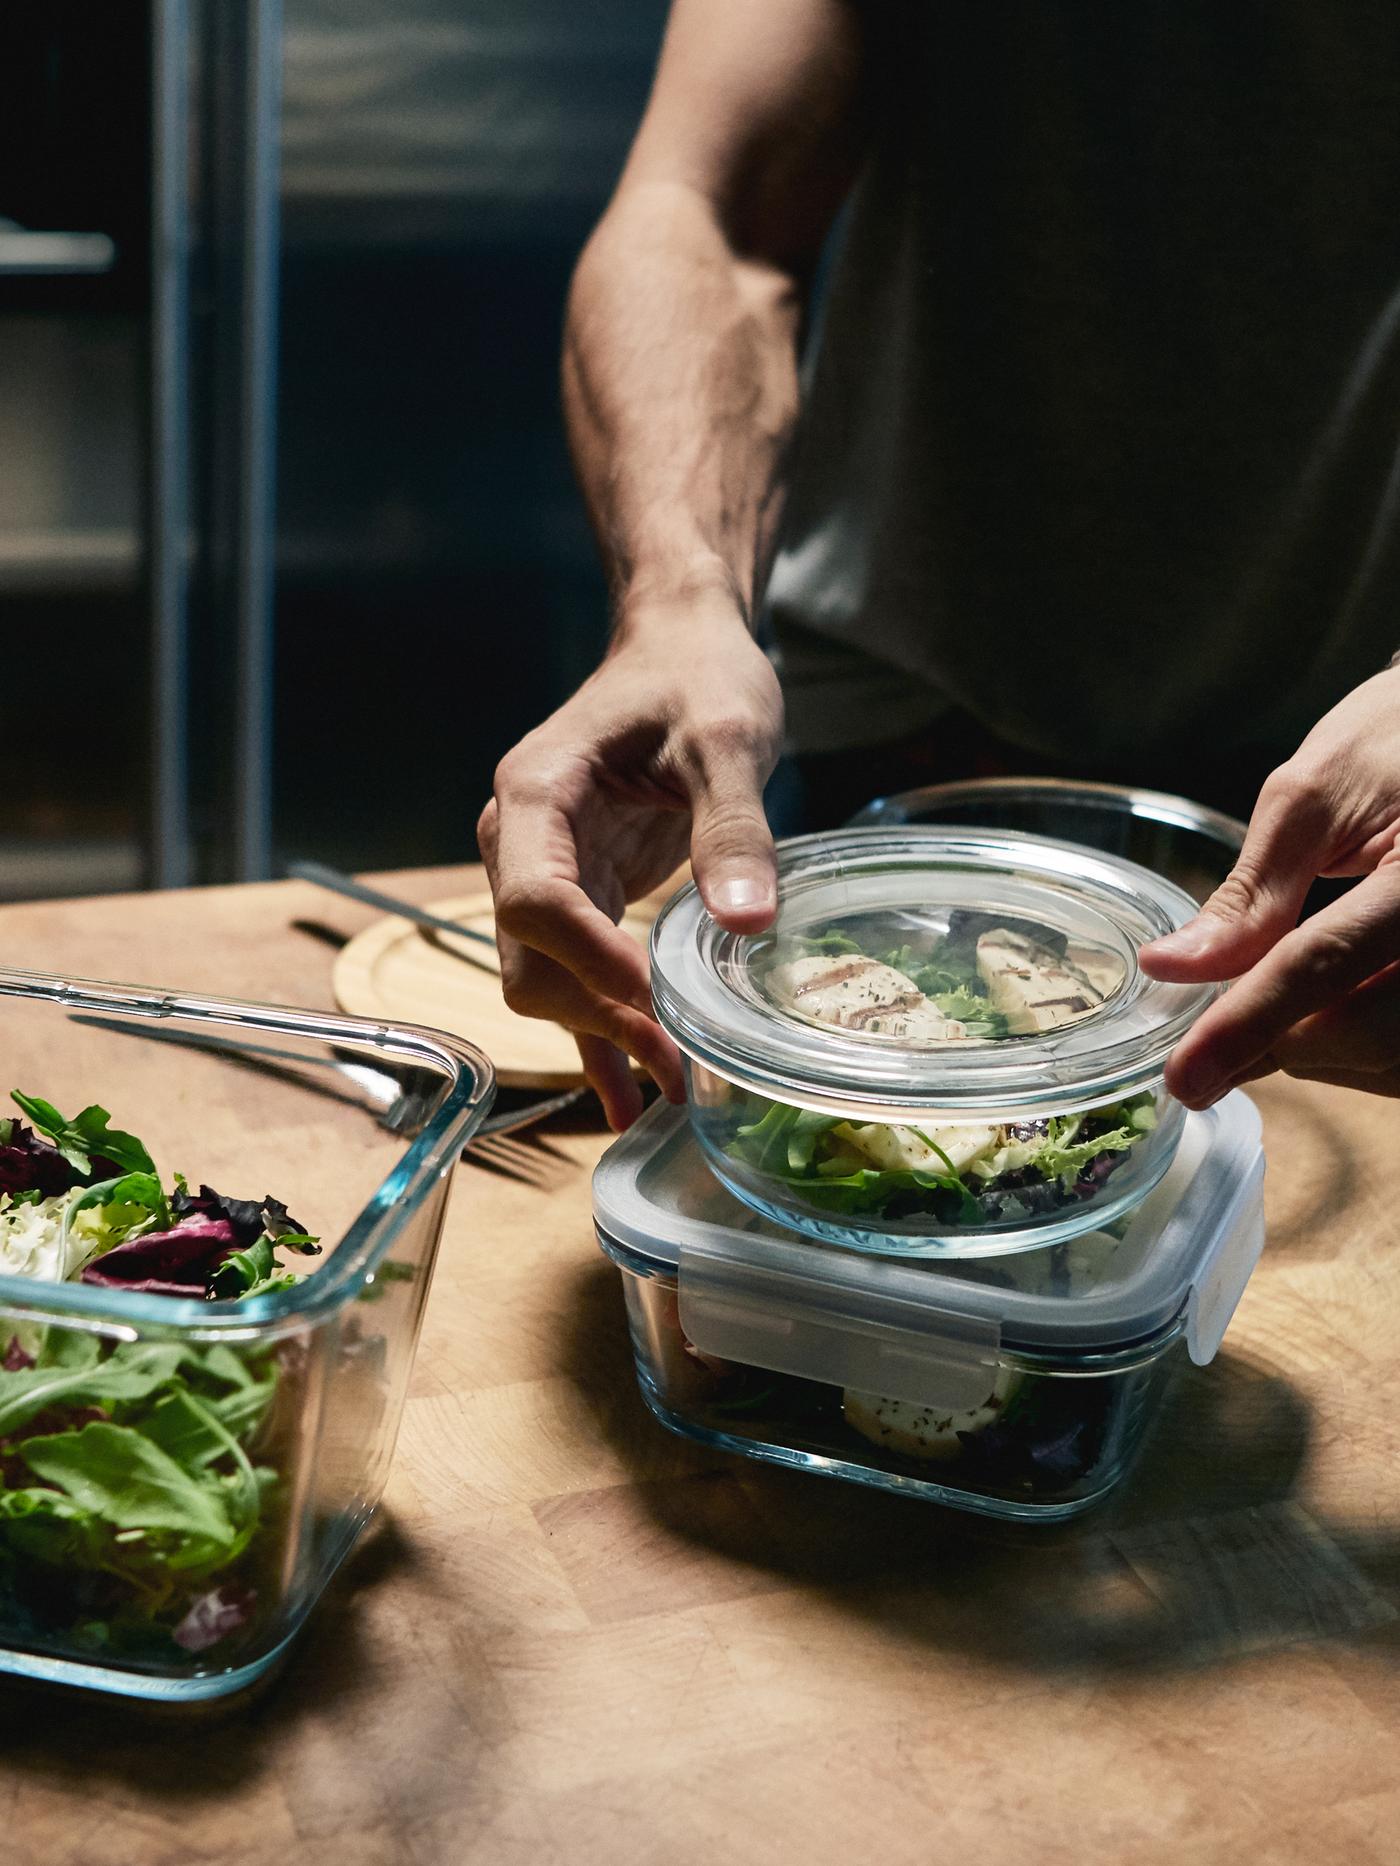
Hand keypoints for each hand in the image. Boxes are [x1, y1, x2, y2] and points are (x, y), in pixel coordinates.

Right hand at [478, 597, 782, 1129]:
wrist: (682, 644)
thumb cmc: (697, 673)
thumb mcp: (727, 739)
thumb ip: (732, 829)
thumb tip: (748, 923)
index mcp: (537, 795)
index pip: (537, 900)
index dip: (591, 961)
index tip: (657, 999)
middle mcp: (521, 840)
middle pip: (530, 956)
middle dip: (598, 1012)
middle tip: (681, 1059)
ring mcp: (545, 869)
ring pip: (546, 979)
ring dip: (602, 1034)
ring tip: (669, 1091)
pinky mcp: (582, 892)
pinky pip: (577, 975)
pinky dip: (602, 1031)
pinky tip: (632, 1090)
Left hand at [1139, 667, 1399, 1105]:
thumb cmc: (1394, 741)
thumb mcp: (1314, 795)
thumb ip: (1251, 892)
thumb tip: (1169, 966)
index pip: (1324, 965)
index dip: (1245, 1027)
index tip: (1183, 1079)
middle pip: (1358, 1032)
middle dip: (1279, 1041)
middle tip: (1222, 1029)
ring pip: (1386, 1060)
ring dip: (1319, 1053)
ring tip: (1284, 1003)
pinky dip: (1356, 1051)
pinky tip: (1330, 1013)